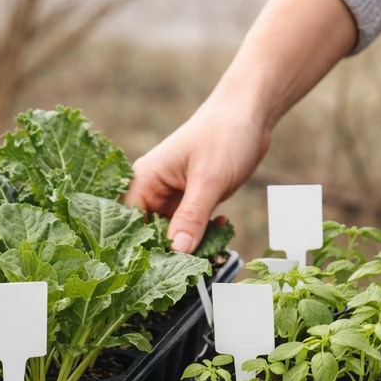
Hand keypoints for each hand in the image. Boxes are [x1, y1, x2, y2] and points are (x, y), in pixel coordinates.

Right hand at [125, 96, 269, 252]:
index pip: (131, 224)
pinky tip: (222, 226)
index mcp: (145, 179)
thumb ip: (192, 216)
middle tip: (192, 264)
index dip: (142, 248)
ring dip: (191, 243)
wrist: (249, 113)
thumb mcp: (208, 179)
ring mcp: (174, 196)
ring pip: (174, 233)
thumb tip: (177, 251)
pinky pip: (192, 226)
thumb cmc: (224, 135)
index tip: (160, 268)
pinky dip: (205, 232)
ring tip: (212, 247)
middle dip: (170, 250)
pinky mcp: (193, 200)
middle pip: (151, 233)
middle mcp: (154, 189)